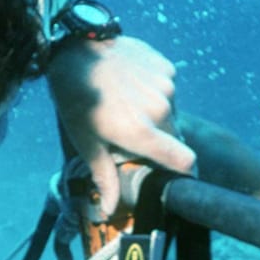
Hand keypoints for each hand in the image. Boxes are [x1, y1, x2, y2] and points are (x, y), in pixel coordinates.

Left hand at [45, 35, 197, 218]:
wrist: (75, 48)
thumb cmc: (76, 100)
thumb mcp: (87, 142)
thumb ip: (105, 177)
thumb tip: (108, 211)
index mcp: (142, 132)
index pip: (185, 161)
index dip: (184, 171)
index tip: (178, 175)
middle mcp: (161, 108)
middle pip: (174, 136)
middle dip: (158, 140)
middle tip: (131, 134)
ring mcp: (165, 85)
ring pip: (170, 110)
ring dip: (155, 114)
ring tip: (127, 104)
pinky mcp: (164, 66)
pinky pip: (166, 88)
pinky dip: (154, 91)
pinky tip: (131, 84)